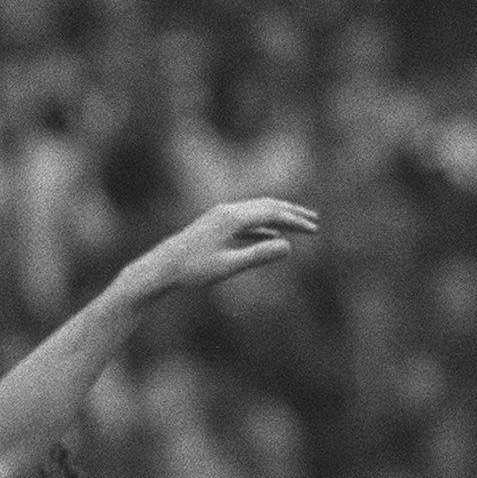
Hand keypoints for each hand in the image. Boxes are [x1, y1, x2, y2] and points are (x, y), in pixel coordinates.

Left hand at [124, 197, 317, 296]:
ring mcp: (220, 216)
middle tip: (315, 221)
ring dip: (280, 218)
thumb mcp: (228, 266)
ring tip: (299, 226)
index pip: (272, 213)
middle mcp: (227, 211)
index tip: (315, 230)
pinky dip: (264, 225)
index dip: (296, 221)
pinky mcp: (215, 225)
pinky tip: (273, 235)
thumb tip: (288, 247)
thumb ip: (258, 255)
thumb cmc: (192, 271)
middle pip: (267, 206)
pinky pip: (246, 221)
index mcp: (232, 218)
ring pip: (257, 212)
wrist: (161, 269)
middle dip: (292, 213)